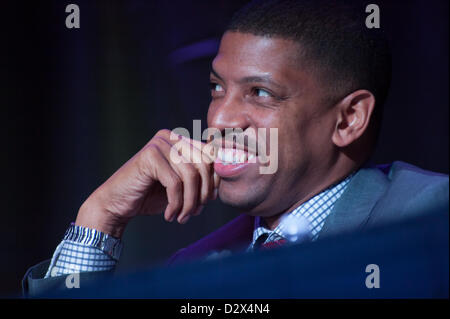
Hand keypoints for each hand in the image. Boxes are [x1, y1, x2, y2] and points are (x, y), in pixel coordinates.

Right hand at [75, 129, 219, 237]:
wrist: (116, 205)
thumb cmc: (151, 197)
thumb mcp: (182, 188)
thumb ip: (200, 181)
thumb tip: (221, 185)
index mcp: (181, 141)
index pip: (212, 156)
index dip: (215, 180)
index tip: (208, 201)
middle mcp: (171, 137)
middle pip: (205, 164)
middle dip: (205, 193)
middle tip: (195, 212)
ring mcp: (159, 144)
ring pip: (191, 175)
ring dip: (190, 202)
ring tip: (183, 217)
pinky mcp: (149, 156)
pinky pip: (174, 183)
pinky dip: (176, 204)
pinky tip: (169, 215)